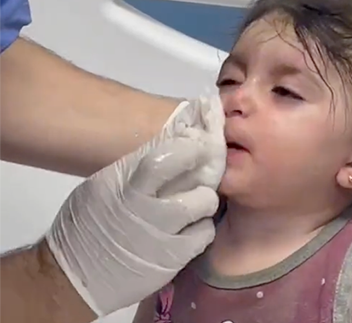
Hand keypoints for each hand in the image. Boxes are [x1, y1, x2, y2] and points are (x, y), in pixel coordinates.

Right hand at [45, 96, 225, 316]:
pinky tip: (191, 227)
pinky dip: (202, 226)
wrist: (78, 277)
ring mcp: (162, 235)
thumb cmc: (88, 225)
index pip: (161, 159)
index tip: (196, 143)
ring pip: (204, 204)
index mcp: (124, 187)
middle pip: (190, 180)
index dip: (186, 147)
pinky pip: (204, 233)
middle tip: (202, 171)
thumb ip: (137, 167)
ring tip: (195, 203)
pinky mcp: (174, 258)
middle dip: (203, 170)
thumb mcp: (104, 187)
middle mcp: (145, 209)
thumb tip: (172, 142)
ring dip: (204, 199)